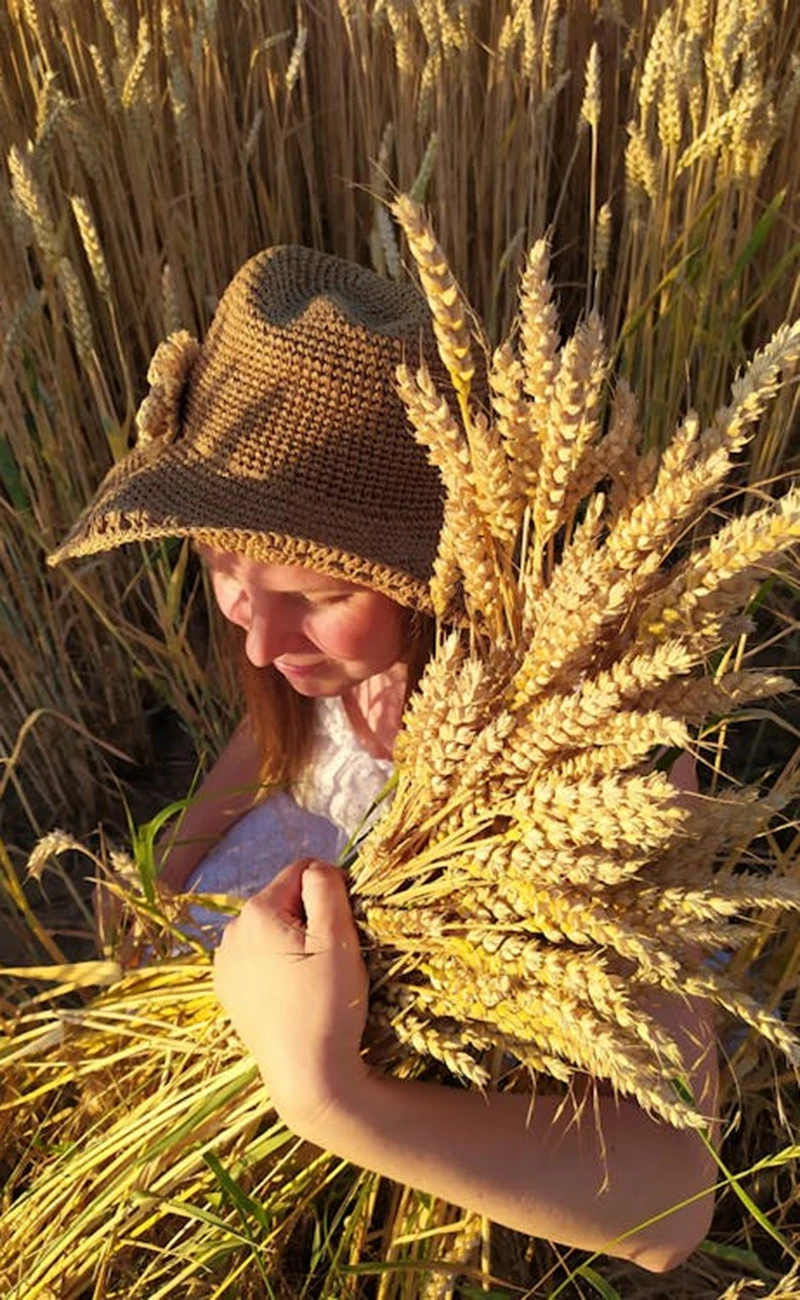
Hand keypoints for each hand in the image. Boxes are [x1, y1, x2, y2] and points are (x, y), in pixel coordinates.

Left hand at [213, 859, 369, 1133]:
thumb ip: (326, 887)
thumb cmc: (327, 1003)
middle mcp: (231, 933)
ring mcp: (226, 964)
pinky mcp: (229, 991)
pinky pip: (259, 958)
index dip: (331, 891)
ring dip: (294, 941)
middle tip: (332, 956)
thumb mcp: (337, 936)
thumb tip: (317, 868)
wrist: (307, 1076)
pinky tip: (294, 992)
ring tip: (314, 978)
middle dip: (310, 917)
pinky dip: (278, 965)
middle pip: (283, 901)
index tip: (346, 925)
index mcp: (256, 913)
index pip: (302, 872)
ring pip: (271, 930)